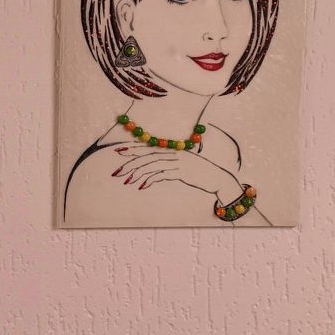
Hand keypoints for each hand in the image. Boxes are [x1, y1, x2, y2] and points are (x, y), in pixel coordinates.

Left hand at [110, 143, 241, 203]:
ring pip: (152, 165)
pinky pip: (162, 174)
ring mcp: (178, 162)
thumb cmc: (199, 171)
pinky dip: (150, 180)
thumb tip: (151, 167)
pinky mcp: (182, 172)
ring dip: (137, 173)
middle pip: (147, 156)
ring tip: (127, 181)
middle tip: (116, 172)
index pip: (148, 147)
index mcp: (172, 149)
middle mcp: (173, 153)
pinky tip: (142, 186)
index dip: (132, 148)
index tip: (118, 151)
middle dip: (130, 163)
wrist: (218, 178)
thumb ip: (168, 162)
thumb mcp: (183, 163)